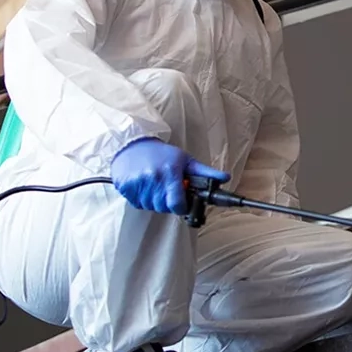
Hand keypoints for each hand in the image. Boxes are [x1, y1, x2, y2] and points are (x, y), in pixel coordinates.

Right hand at [110, 138, 229, 213]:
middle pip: (164, 208)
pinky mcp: (125, 187)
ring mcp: (137, 183)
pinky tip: (143, 186)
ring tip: (154, 185)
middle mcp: (153, 178)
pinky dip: (141, 199)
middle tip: (167, 189)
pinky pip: (137, 204)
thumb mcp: (186, 160)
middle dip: (168, 203)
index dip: (181, 206)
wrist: (131, 144)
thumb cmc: (162, 154)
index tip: (181, 201)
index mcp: (170, 172)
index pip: (177, 205)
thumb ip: (206, 173)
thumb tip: (226, 178)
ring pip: (150, 207)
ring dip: (154, 201)